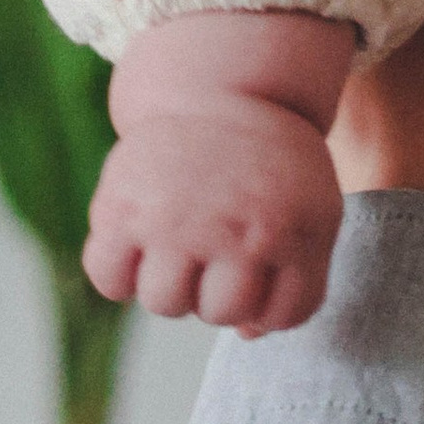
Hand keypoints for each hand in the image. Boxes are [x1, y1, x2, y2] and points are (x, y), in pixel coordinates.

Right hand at [84, 10, 355, 333]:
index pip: (284, 316)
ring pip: (165, 303)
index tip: (261, 273)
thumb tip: (249, 335)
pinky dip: (119, 275)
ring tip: (179, 246)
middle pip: (221, 314)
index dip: (270, 306)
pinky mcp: (123, 208)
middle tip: (217, 251)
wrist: (224, 87)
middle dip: (220, 292)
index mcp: (293, 232)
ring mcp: (176, 221)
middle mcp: (236, 231)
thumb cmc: (272, 165)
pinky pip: (109, 280)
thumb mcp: (314, 211)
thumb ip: (300, 278)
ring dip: (172, 285)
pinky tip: (139, 245)